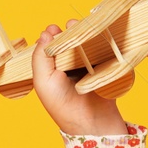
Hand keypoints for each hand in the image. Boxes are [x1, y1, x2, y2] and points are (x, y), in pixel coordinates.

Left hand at [31, 21, 128, 135]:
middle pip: (73, 41)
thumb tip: (45, 33)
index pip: (54, 45)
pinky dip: (103, 41)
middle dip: (71, 30)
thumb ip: (40, 58)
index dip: (54, 35)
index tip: (53, 28)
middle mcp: (72, 66)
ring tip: (83, 26)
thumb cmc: (62, 105)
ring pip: (90, 43)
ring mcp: (91, 66)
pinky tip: (101, 33)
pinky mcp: (107, 68)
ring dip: (87, 33)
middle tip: (71, 24)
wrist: (91, 123)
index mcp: (55, 68)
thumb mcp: (43, 81)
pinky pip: (106, 51)